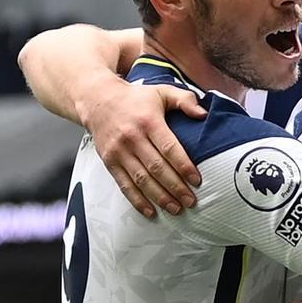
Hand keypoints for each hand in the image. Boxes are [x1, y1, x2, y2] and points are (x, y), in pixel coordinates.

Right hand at [81, 79, 205, 217]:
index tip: (197, 180)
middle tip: (191, 201)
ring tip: (176, 209)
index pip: (169, 148)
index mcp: (149, 121)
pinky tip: (150, 211)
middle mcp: (133, 138)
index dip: (183, 166)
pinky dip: (137, 201)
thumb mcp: (162, 91)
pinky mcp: (109, 162)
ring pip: (141, 180)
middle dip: (175, 187)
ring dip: (159, 197)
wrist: (97, 100)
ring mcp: (119, 151)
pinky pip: (124, 185)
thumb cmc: (136, 98)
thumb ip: (185, 100)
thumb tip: (204, 114)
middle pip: (156, 168)